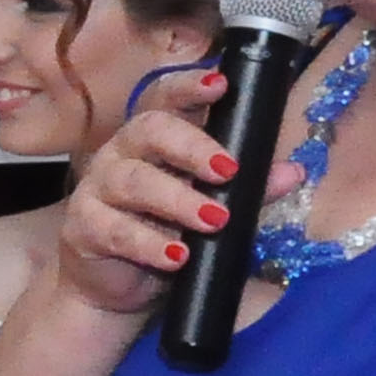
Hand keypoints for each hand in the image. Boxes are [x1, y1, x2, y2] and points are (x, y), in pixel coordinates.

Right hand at [48, 61, 235, 317]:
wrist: (116, 290)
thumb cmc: (165, 237)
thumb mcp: (213, 211)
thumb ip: (248, 191)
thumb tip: (291, 172)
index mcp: (153, 141)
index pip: (165, 99)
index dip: (188, 87)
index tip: (220, 85)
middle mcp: (121, 154)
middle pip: (148, 130)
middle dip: (190, 146)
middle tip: (227, 171)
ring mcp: (96, 189)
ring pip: (132, 181)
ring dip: (177, 200)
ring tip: (215, 221)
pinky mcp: (83, 228)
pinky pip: (114, 229)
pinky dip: (149, 244)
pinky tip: (177, 257)